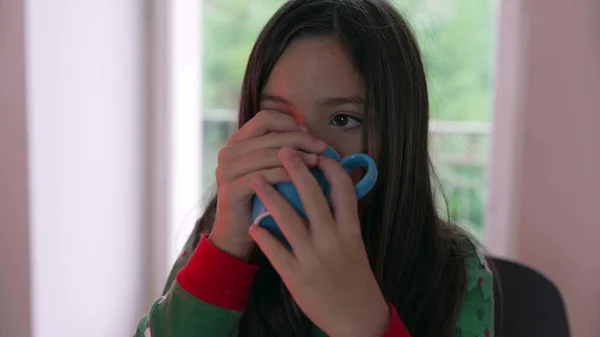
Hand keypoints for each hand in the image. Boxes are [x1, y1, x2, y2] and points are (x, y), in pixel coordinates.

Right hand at [210, 111, 327, 259]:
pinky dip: (283, 174)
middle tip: (321, 147)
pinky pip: (262, 176)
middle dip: (299, 139)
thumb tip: (310, 136)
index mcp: (237, 142)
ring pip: (266, 154)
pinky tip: (300, 179)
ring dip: (295, 157)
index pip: (265, 118)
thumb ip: (282, 151)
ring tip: (316, 161)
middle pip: (269, 135)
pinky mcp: (230, 189)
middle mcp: (228, 152)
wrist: (238, 235)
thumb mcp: (270, 170)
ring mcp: (226, 170)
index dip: (289, 123)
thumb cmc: (260, 200)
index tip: (310, 133)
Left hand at [248, 147, 389, 336]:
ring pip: (288, 219)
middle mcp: (333, 240)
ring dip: (270, 196)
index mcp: (351, 230)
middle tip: (282, 149)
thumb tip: (329, 192)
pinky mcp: (297, 276)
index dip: (331, 168)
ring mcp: (314, 258)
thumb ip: (343, 220)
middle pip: (313, 195)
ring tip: (255, 179)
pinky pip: (275, 250)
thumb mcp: (355, 245)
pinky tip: (253, 225)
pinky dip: (263, 236)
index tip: (318, 154)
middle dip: (296, 169)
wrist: (358, 318)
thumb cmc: (355, 277)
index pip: (344, 189)